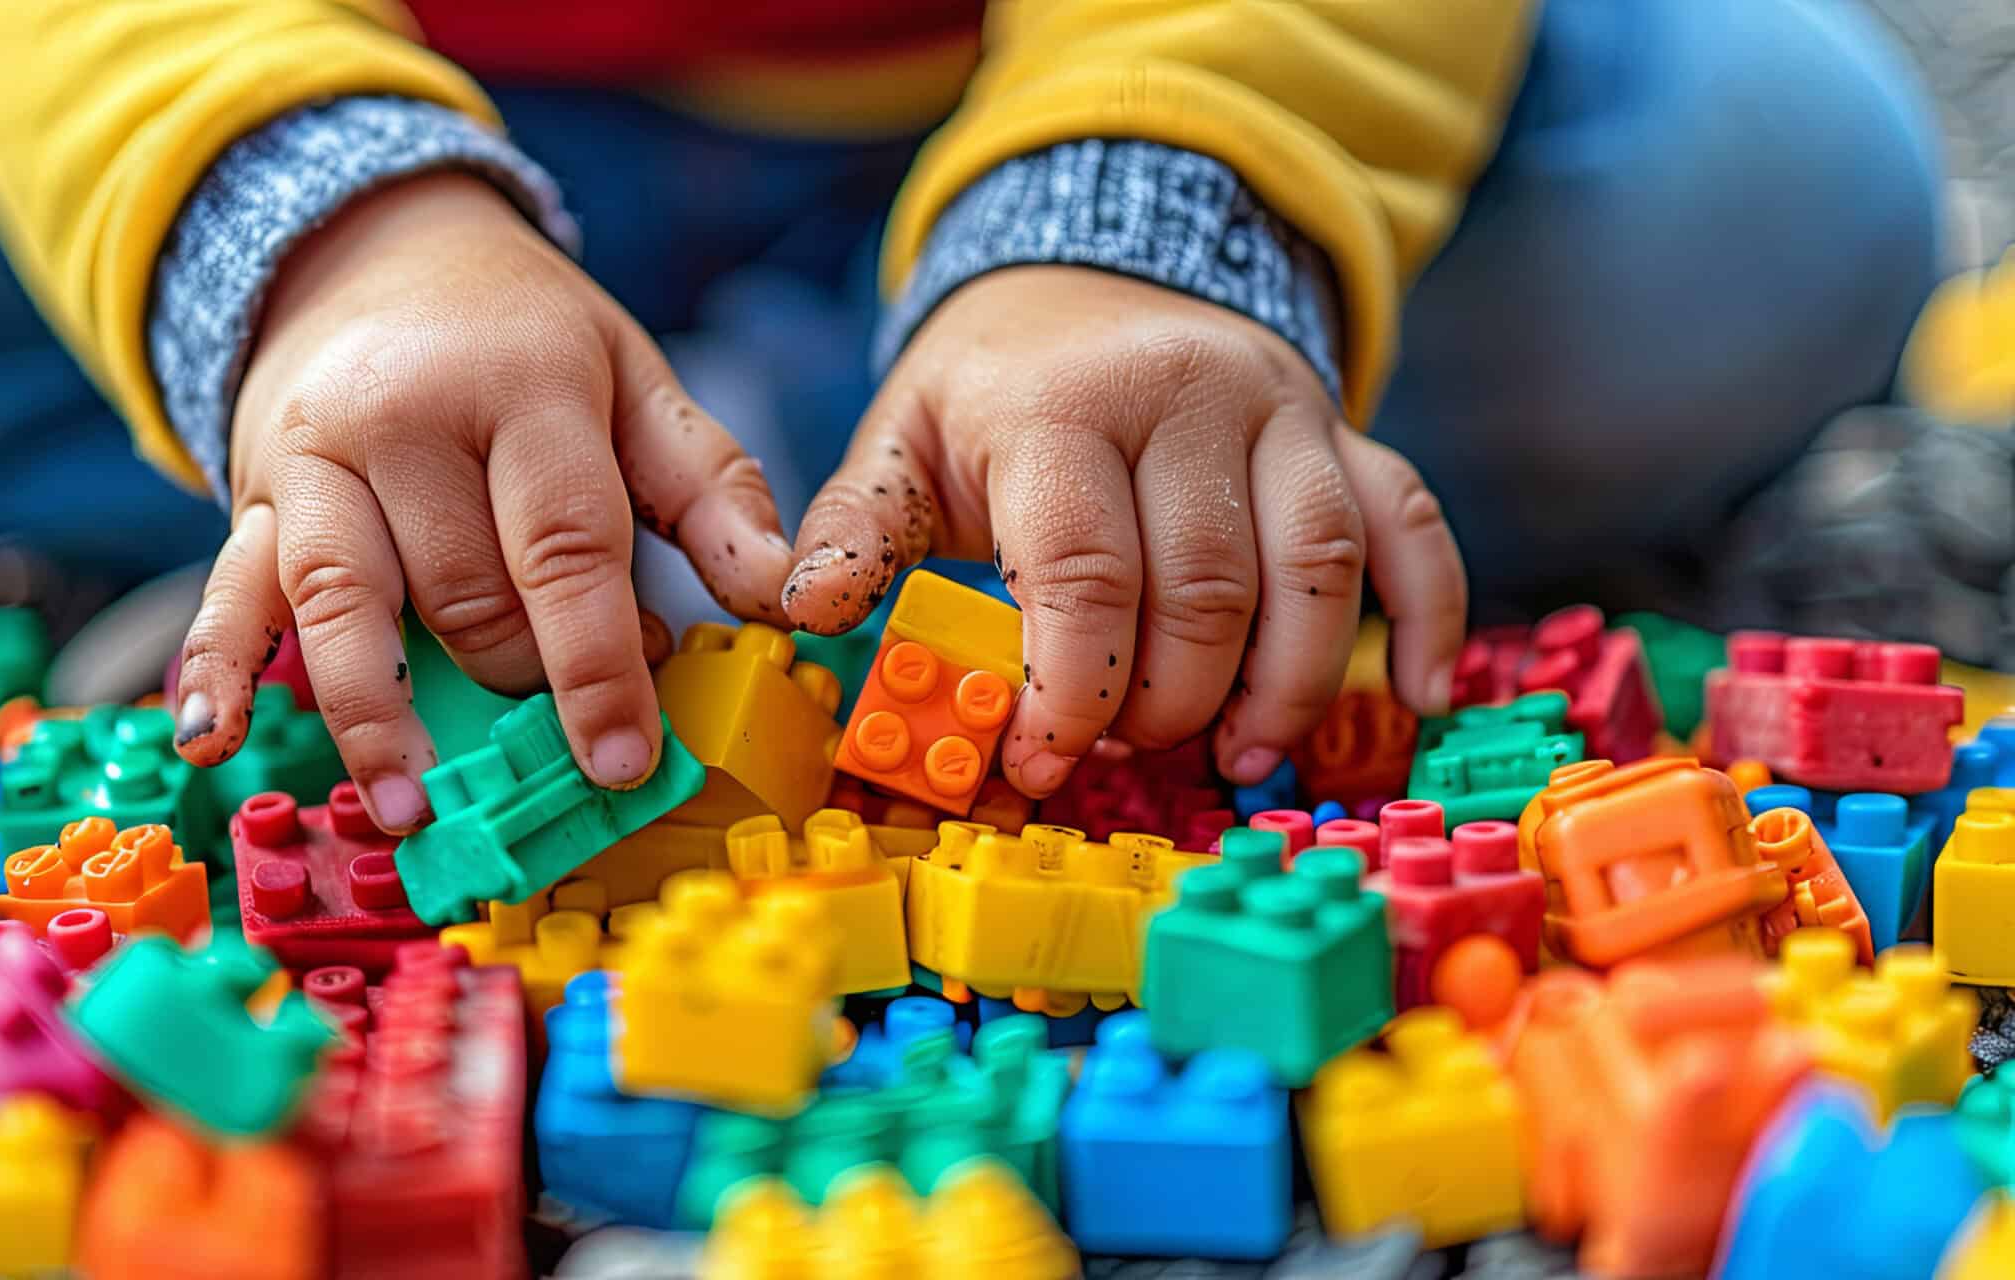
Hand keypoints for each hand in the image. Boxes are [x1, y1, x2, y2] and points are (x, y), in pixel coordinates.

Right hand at [173, 173, 792, 831]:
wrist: (374, 247)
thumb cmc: (525, 340)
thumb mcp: (635, 381)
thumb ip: (713, 490)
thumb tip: (786, 596)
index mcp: (523, 388)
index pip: (566, 546)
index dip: (598, 664)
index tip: (624, 761)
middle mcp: (406, 419)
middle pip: (463, 594)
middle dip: (517, 684)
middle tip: (561, 743)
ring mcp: (316, 460)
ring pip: (344, 602)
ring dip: (375, 714)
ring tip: (410, 807)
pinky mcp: (251, 496)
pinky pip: (226, 588)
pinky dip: (216, 667)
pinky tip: (208, 738)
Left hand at [784, 266, 1465, 795]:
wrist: (1096, 269)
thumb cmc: (990, 392)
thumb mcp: (902, 440)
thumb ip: (855, 527)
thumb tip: (803, 613)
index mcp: (1062, 410)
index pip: (1083, 573)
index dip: (1068, 691)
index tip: (1042, 763)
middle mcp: (1187, 400)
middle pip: (1204, 591)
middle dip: (1164, 704)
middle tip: (1125, 756)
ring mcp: (1282, 413)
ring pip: (1318, 570)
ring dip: (1286, 689)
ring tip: (1240, 760)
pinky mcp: (1345, 435)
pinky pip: (1413, 527)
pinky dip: (1430, 619)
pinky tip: (1416, 704)